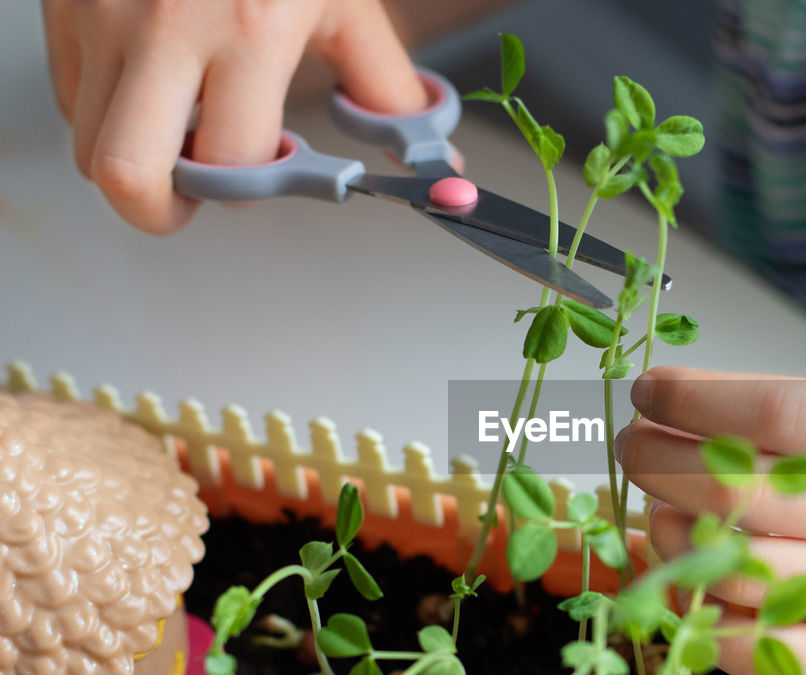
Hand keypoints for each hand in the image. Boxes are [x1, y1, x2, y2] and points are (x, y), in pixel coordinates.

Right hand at [40, 0, 429, 233]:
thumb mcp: (343, 4)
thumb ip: (383, 86)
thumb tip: (430, 149)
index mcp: (248, 30)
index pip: (232, 164)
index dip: (254, 184)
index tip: (271, 166)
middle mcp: (163, 27)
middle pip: (125, 176)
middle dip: (162, 210)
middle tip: (195, 197)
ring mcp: (101, 16)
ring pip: (89, 146)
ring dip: (136, 159)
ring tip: (180, 130)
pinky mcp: (63, 7)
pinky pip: (70, 98)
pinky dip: (108, 112)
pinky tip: (152, 85)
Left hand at [616, 366, 805, 674]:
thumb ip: (789, 407)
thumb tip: (667, 403)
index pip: (772, 412)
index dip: (690, 401)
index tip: (647, 393)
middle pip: (740, 494)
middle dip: (658, 465)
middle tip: (633, 449)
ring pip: (737, 573)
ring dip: (668, 539)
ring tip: (658, 514)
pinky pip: (756, 651)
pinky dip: (701, 617)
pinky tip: (690, 581)